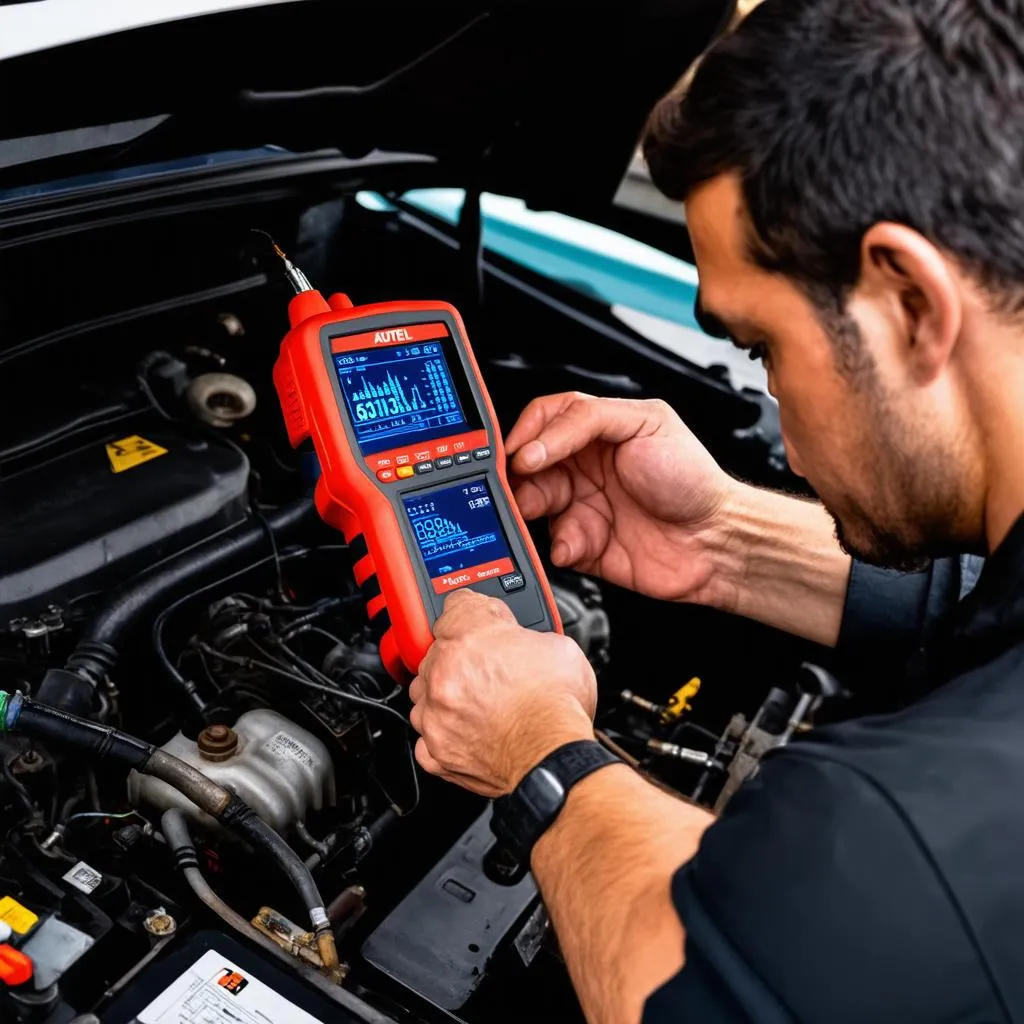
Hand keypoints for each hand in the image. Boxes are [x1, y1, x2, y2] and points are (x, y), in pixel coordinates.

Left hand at [409, 589, 596, 796]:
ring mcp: (436, 714)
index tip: (480, 619)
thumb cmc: (558, 707)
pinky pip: (425, 738)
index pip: (456, 606)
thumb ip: (527, 636)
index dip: (474, 612)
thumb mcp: (556, 646)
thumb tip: (527, 640)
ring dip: (443, 695)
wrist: (554, 758)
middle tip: (488, 668)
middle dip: (460, 658)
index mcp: (471, 637)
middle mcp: (445, 673)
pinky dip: (441, 735)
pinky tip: (463, 731)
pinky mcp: (437, 751)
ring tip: (474, 701)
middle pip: (436, 652)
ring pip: (423, 694)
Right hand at [506, 392, 736, 603]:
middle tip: (522, 485)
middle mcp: (586, 468)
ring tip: (542, 510)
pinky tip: (577, 542)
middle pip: (529, 465)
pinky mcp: (584, 546)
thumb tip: (537, 443)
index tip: (520, 452)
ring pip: (534, 504)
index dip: (526, 434)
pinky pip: (554, 544)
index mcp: (598, 432)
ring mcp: (584, 506)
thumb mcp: (645, 422)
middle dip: (521, 475)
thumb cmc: (694, 478)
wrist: (716, 540)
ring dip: (533, 509)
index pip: (544, 420)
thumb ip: (586, 420)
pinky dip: (560, 544)